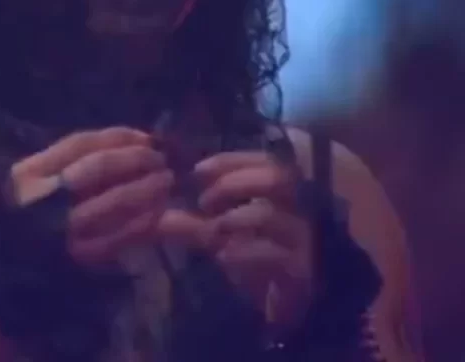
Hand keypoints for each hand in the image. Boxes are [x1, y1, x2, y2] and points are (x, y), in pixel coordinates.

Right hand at [10, 127, 172, 267]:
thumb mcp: (31, 180)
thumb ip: (67, 161)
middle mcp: (43, 197)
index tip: (146, 137)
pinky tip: (157, 212)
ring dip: (146, 189)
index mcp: (29, 172)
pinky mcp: (78, 257)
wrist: (4, 264)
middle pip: (98, 167)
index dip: (118, 137)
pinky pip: (119, 236)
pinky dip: (143, 221)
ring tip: (165, 182)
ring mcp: (62, 229)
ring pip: (113, 201)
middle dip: (135, 159)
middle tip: (160, 159)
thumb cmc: (23, 214)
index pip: (80, 144)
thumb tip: (128, 141)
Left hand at [158, 151, 314, 333]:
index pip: (263, 160)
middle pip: (277, 177)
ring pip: (271, 215)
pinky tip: (224, 255)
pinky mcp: (301, 270)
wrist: (282, 303)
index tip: (199, 171)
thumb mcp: (221, 237)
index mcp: (284, 192)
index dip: (230, 162)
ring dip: (234, 217)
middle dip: (233, 183)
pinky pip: (273, 253)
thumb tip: (159, 215)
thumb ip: (192, 224)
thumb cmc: (253, 259)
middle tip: (205, 202)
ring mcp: (304, 239)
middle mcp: (301, 209)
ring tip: (213, 229)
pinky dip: (243, 251)